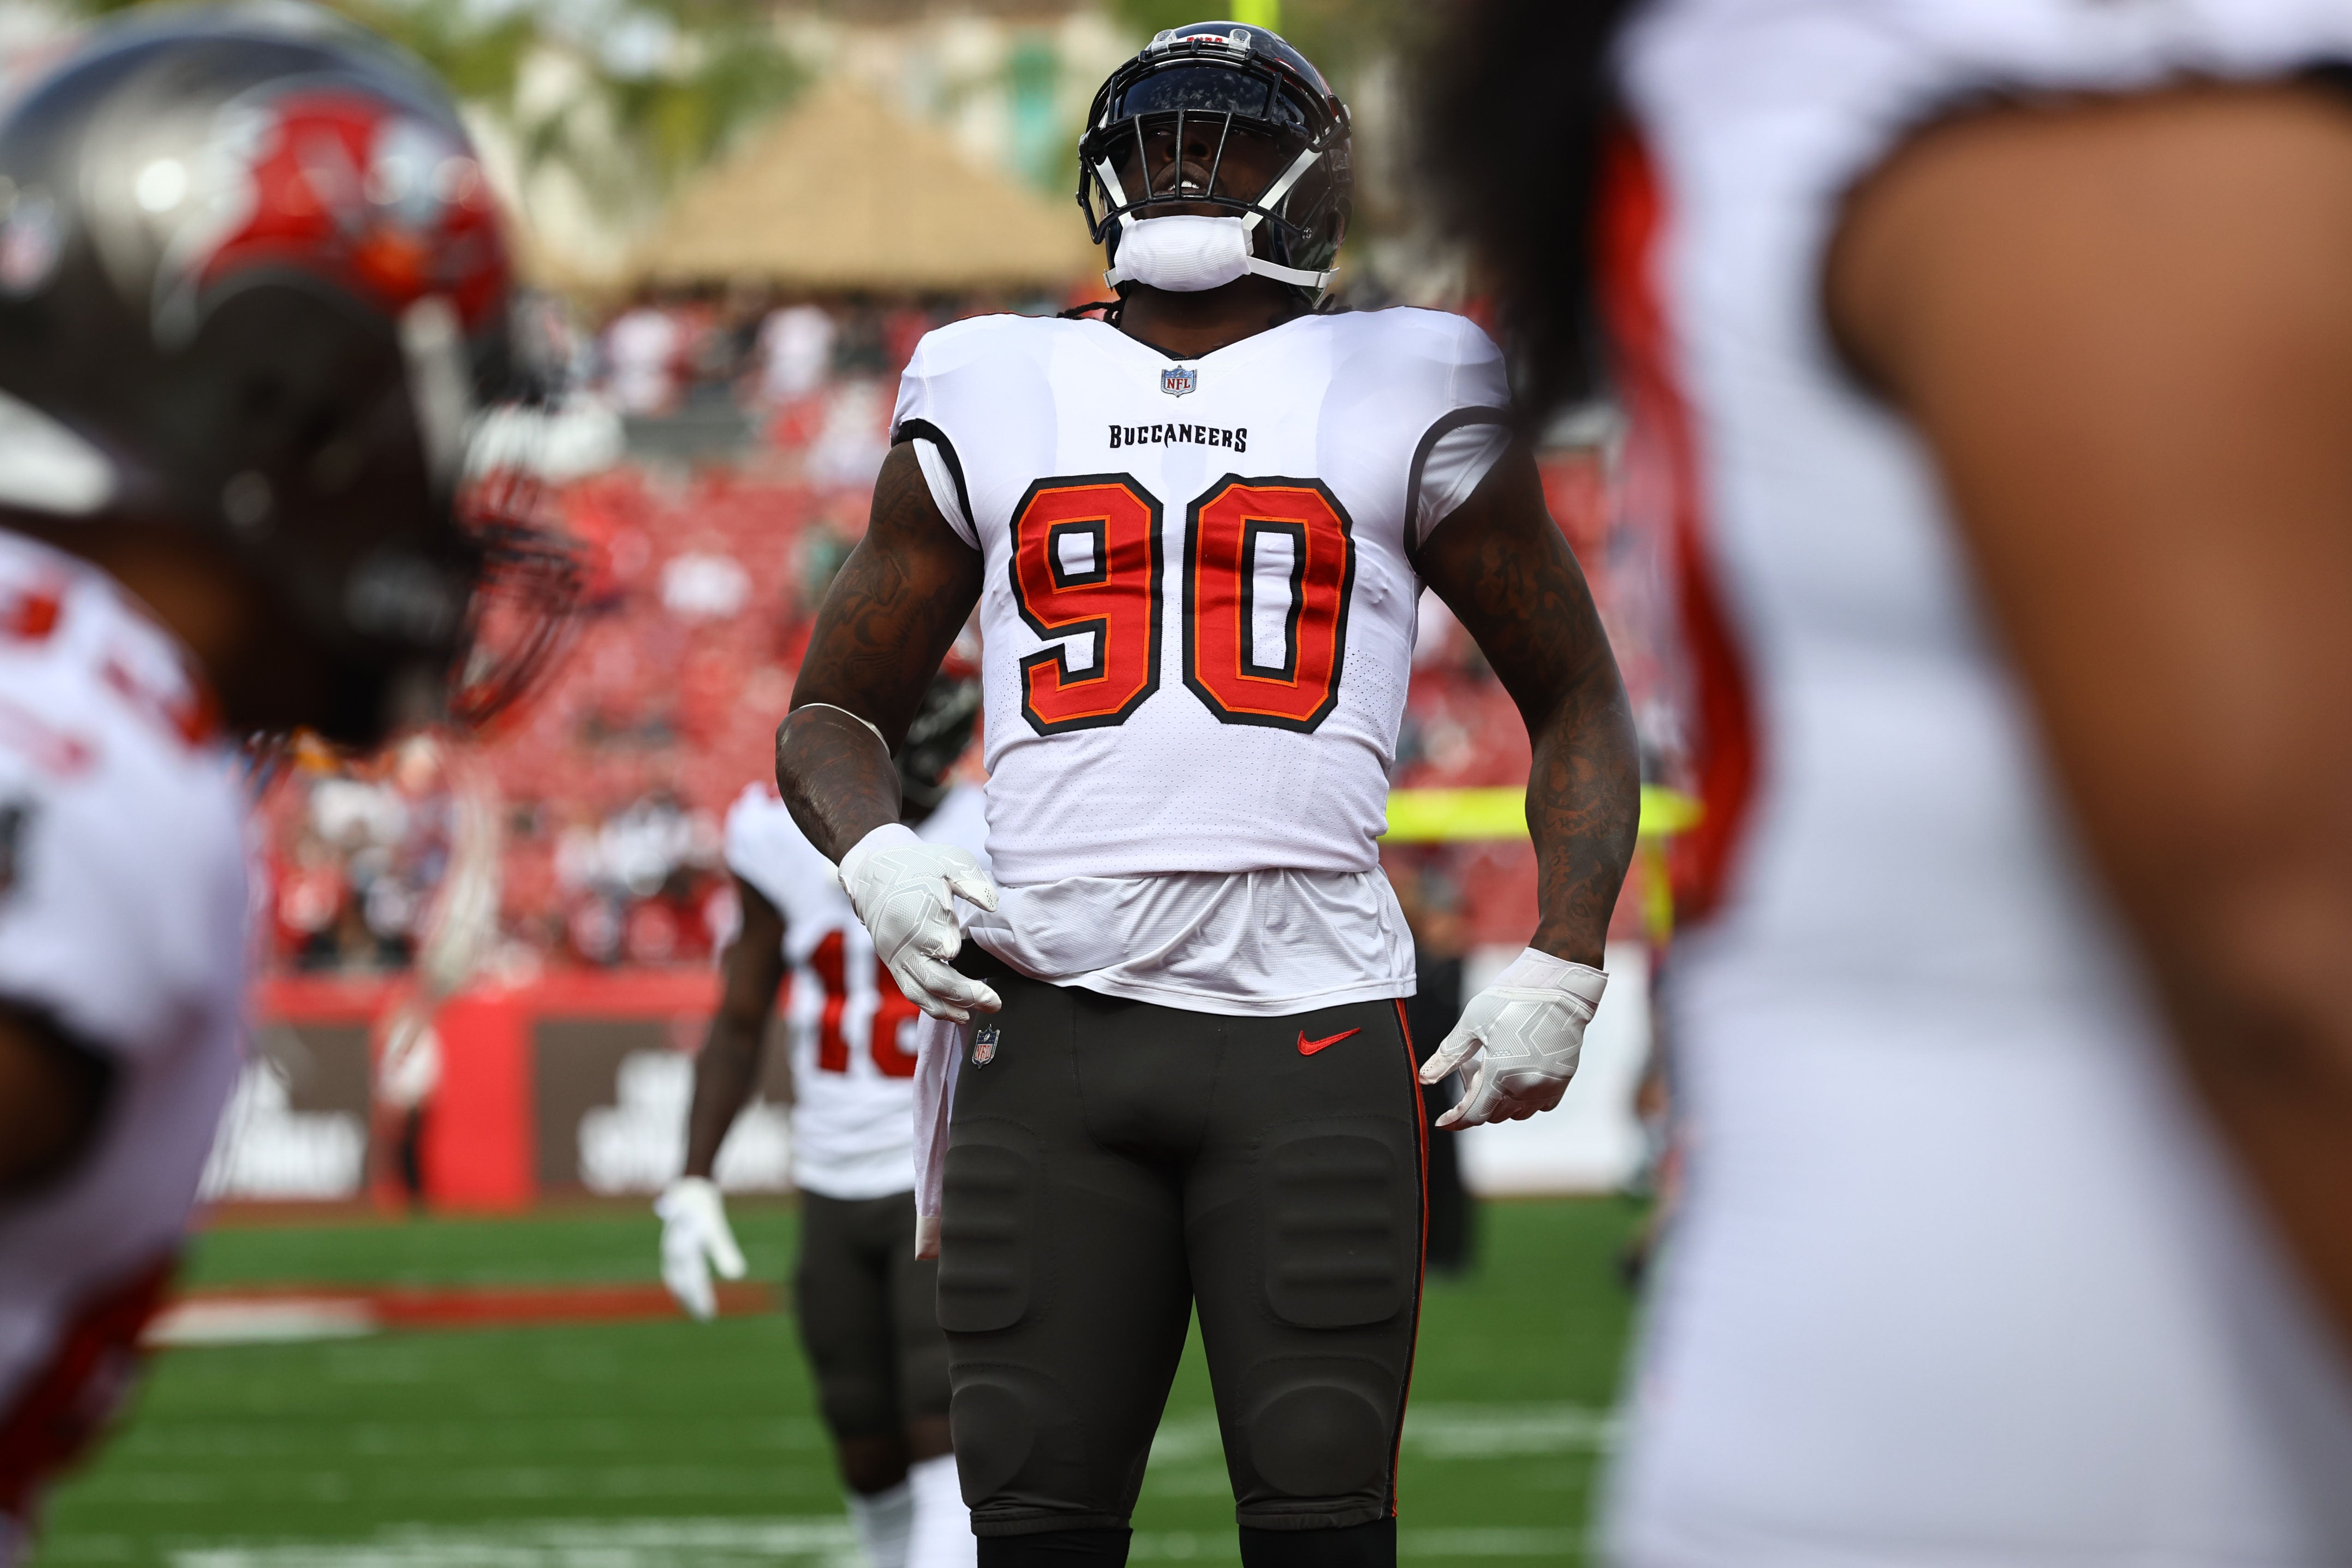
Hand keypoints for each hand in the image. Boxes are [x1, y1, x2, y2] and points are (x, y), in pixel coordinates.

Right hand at [654, 1177, 745, 1319]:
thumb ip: (724, 1252)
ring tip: (695, 1308)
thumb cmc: (704, 1207)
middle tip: (705, 1318)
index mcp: (682, 1253)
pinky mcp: (671, 1245)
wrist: (688, 1186)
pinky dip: (680, 1282)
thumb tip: (737, 1276)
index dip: (700, 1300)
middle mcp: (672, 1254)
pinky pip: (673, 1270)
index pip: (692, 1283)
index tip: (709, 1316)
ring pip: (675, 1278)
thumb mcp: (716, 1229)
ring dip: (685, 1294)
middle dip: (692, 1301)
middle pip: (682, 1284)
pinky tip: (687, 1288)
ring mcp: (669, 1250)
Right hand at [837, 823, 1001, 1022]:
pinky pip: (913, 993)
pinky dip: (934, 1007)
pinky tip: (956, 1013)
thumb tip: (991, 903)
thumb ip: (971, 881)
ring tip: (975, 1015)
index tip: (964, 952)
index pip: (937, 942)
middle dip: (965, 994)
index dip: (951, 948)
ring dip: (949, 1008)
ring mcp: (897, 958)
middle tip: (993, 1001)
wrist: (874, 873)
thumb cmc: (916, 866)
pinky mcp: (895, 966)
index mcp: (916, 916)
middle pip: (933, 979)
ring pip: (921, 993)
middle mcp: (904, 943)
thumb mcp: (948, 861)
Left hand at [1419, 949, 1607, 1129]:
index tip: (1442, 1122)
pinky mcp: (1562, 1081)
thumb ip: (1448, 1056)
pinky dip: (1525, 1100)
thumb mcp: (1472, 1023)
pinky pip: (1540, 1106)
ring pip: (1516, 1114)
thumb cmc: (1513, 999)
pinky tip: (1517, 1078)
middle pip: (1493, 1115)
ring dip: (1500, 1103)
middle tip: (1472, 1070)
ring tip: (1495, 1071)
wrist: (1558, 988)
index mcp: (1500, 1074)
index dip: (1455, 1120)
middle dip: (1476, 1101)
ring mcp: (1546, 1087)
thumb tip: (1424, 1079)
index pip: (1474, 1114)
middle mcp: (1525, 1088)